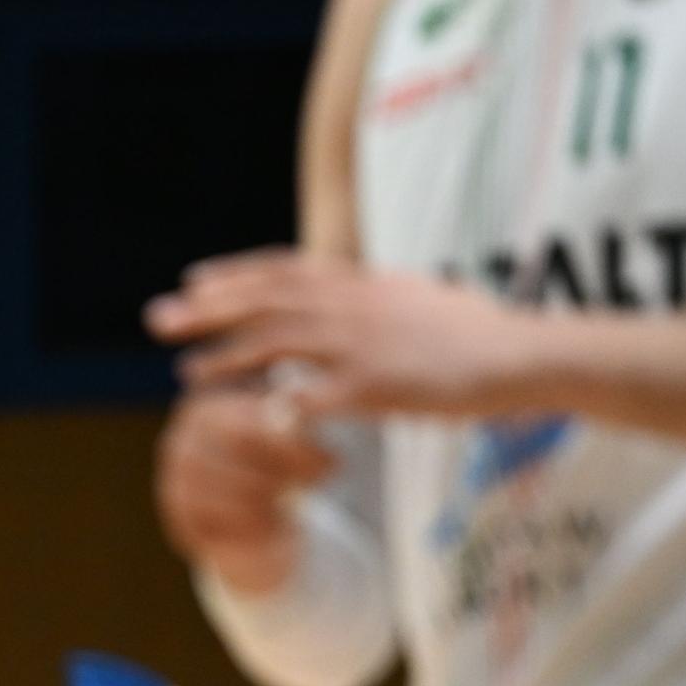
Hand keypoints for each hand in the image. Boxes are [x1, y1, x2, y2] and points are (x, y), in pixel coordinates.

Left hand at [150, 251, 542, 419]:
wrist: (526, 355)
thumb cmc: (476, 337)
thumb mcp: (416, 301)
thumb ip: (371, 302)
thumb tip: (343, 297)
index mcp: (366, 284)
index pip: (289, 270)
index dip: (237, 275)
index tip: (194, 280)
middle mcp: (359, 305)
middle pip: (269, 300)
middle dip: (209, 308)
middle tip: (159, 318)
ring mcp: (368, 344)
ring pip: (279, 344)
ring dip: (228, 358)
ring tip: (186, 373)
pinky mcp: (381, 386)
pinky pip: (316, 397)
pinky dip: (278, 404)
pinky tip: (245, 415)